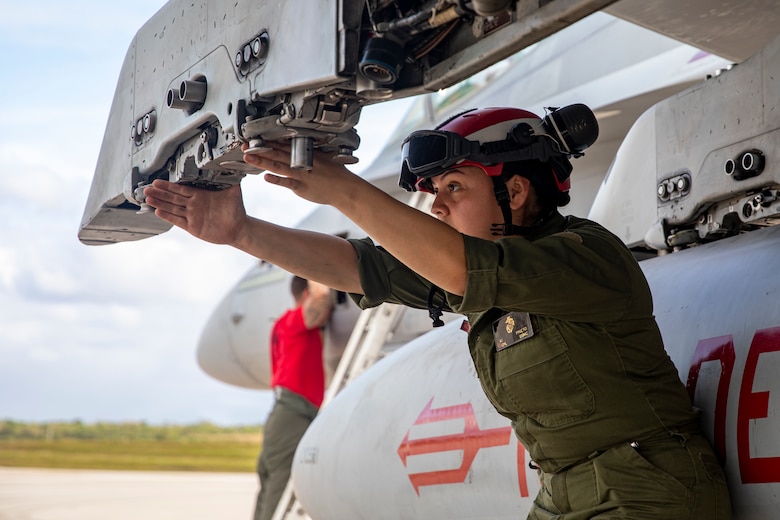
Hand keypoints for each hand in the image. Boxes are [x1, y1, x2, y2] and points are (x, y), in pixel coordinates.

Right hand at [143, 180, 247, 245]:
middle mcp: (194, 205)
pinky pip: (178, 221)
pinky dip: (168, 216)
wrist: (239, 229)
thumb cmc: (236, 210)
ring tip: (148, 198)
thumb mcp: (234, 192)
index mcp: (201, 196)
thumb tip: (233, 164)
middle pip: (173, 198)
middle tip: (146, 188)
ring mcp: (193, 216)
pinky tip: (158, 211)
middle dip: (159, 193)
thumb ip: (231, 179)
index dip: (168, 185)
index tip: (157, 181)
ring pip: (172, 208)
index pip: (181, 189)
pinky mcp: (193, 227)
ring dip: (160, 203)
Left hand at [242, 143, 359, 207]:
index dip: (268, 141)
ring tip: (248, 157)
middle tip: (244, 145)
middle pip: (276, 153)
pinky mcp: (302, 188)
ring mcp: (301, 175)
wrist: (345, 189)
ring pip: (278, 166)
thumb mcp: (324, 156)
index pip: (283, 144)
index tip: (254, 137)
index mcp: (306, 153)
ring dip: (262, 161)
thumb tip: (300, 147)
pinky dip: (277, 180)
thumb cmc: (336, 173)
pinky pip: (287, 183)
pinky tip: (266, 177)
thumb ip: (310, 152)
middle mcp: (301, 162)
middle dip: (260, 149)